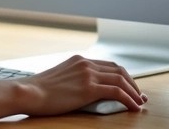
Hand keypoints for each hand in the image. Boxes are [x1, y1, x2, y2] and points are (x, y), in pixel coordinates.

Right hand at [14, 55, 146, 114]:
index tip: (129, 87)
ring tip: (140, 103)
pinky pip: (117, 92)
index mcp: (79, 60)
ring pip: (122, 80)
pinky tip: (133, 107)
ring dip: (134, 92)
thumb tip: (89, 91)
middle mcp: (86, 63)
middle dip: (133, 83)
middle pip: (119, 70)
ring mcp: (88, 74)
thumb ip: (75, 79)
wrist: (28, 92)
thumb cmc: (38, 90)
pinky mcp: (89, 88)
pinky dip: (129, 99)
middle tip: (139, 95)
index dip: (123, 76)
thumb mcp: (60, 79)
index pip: (108, 65)